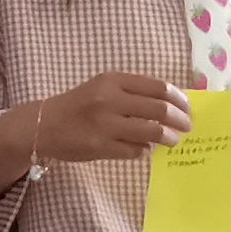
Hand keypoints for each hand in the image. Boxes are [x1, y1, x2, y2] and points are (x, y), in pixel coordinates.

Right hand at [26, 71, 191, 161]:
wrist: (42, 124)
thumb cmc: (77, 105)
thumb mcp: (102, 88)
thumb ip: (132, 92)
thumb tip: (170, 104)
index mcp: (112, 81)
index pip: (158, 88)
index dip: (179, 99)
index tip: (187, 108)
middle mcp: (109, 100)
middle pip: (160, 110)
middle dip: (180, 120)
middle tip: (187, 126)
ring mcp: (105, 124)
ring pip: (152, 132)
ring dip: (168, 138)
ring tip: (172, 141)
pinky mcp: (100, 147)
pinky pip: (135, 150)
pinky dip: (145, 150)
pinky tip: (144, 148)